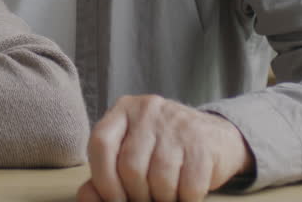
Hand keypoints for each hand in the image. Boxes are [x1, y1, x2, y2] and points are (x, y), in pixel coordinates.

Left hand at [77, 95, 253, 201]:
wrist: (215, 137)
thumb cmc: (162, 151)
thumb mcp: (130, 152)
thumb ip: (104, 173)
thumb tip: (86, 197)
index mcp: (123, 110)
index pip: (100, 144)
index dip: (103, 180)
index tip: (115, 199)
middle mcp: (148, 110)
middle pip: (130, 166)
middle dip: (137, 194)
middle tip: (146, 197)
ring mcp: (177, 124)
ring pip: (159, 178)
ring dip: (162, 198)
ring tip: (166, 193)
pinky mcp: (203, 143)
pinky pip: (188, 186)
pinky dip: (185, 198)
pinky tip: (185, 191)